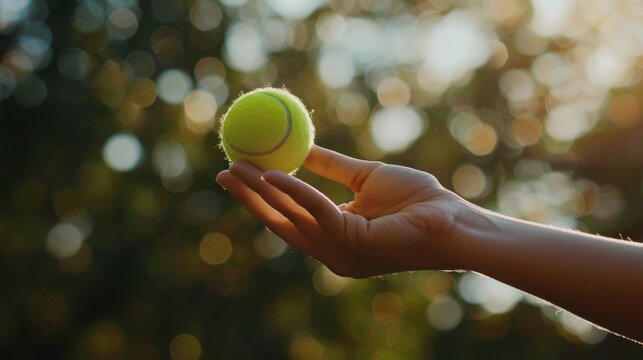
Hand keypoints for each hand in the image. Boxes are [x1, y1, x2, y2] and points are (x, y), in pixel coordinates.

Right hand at [216, 146, 465, 276]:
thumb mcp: (364, 178)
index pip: (288, 219)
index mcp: (334, 238)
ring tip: (237, 168)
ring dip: (261, 192)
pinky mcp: (353, 245)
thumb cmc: (418, 200)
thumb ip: (332, 168)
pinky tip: (272, 173)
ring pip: (291, 218)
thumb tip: (302, 150)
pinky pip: (316, 211)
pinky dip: (292, 191)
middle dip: (248, 199)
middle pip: (280, 223)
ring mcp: (340, 253)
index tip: (239, 173)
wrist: (454, 220)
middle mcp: (331, 252)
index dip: (261, 198)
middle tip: (222, 172)